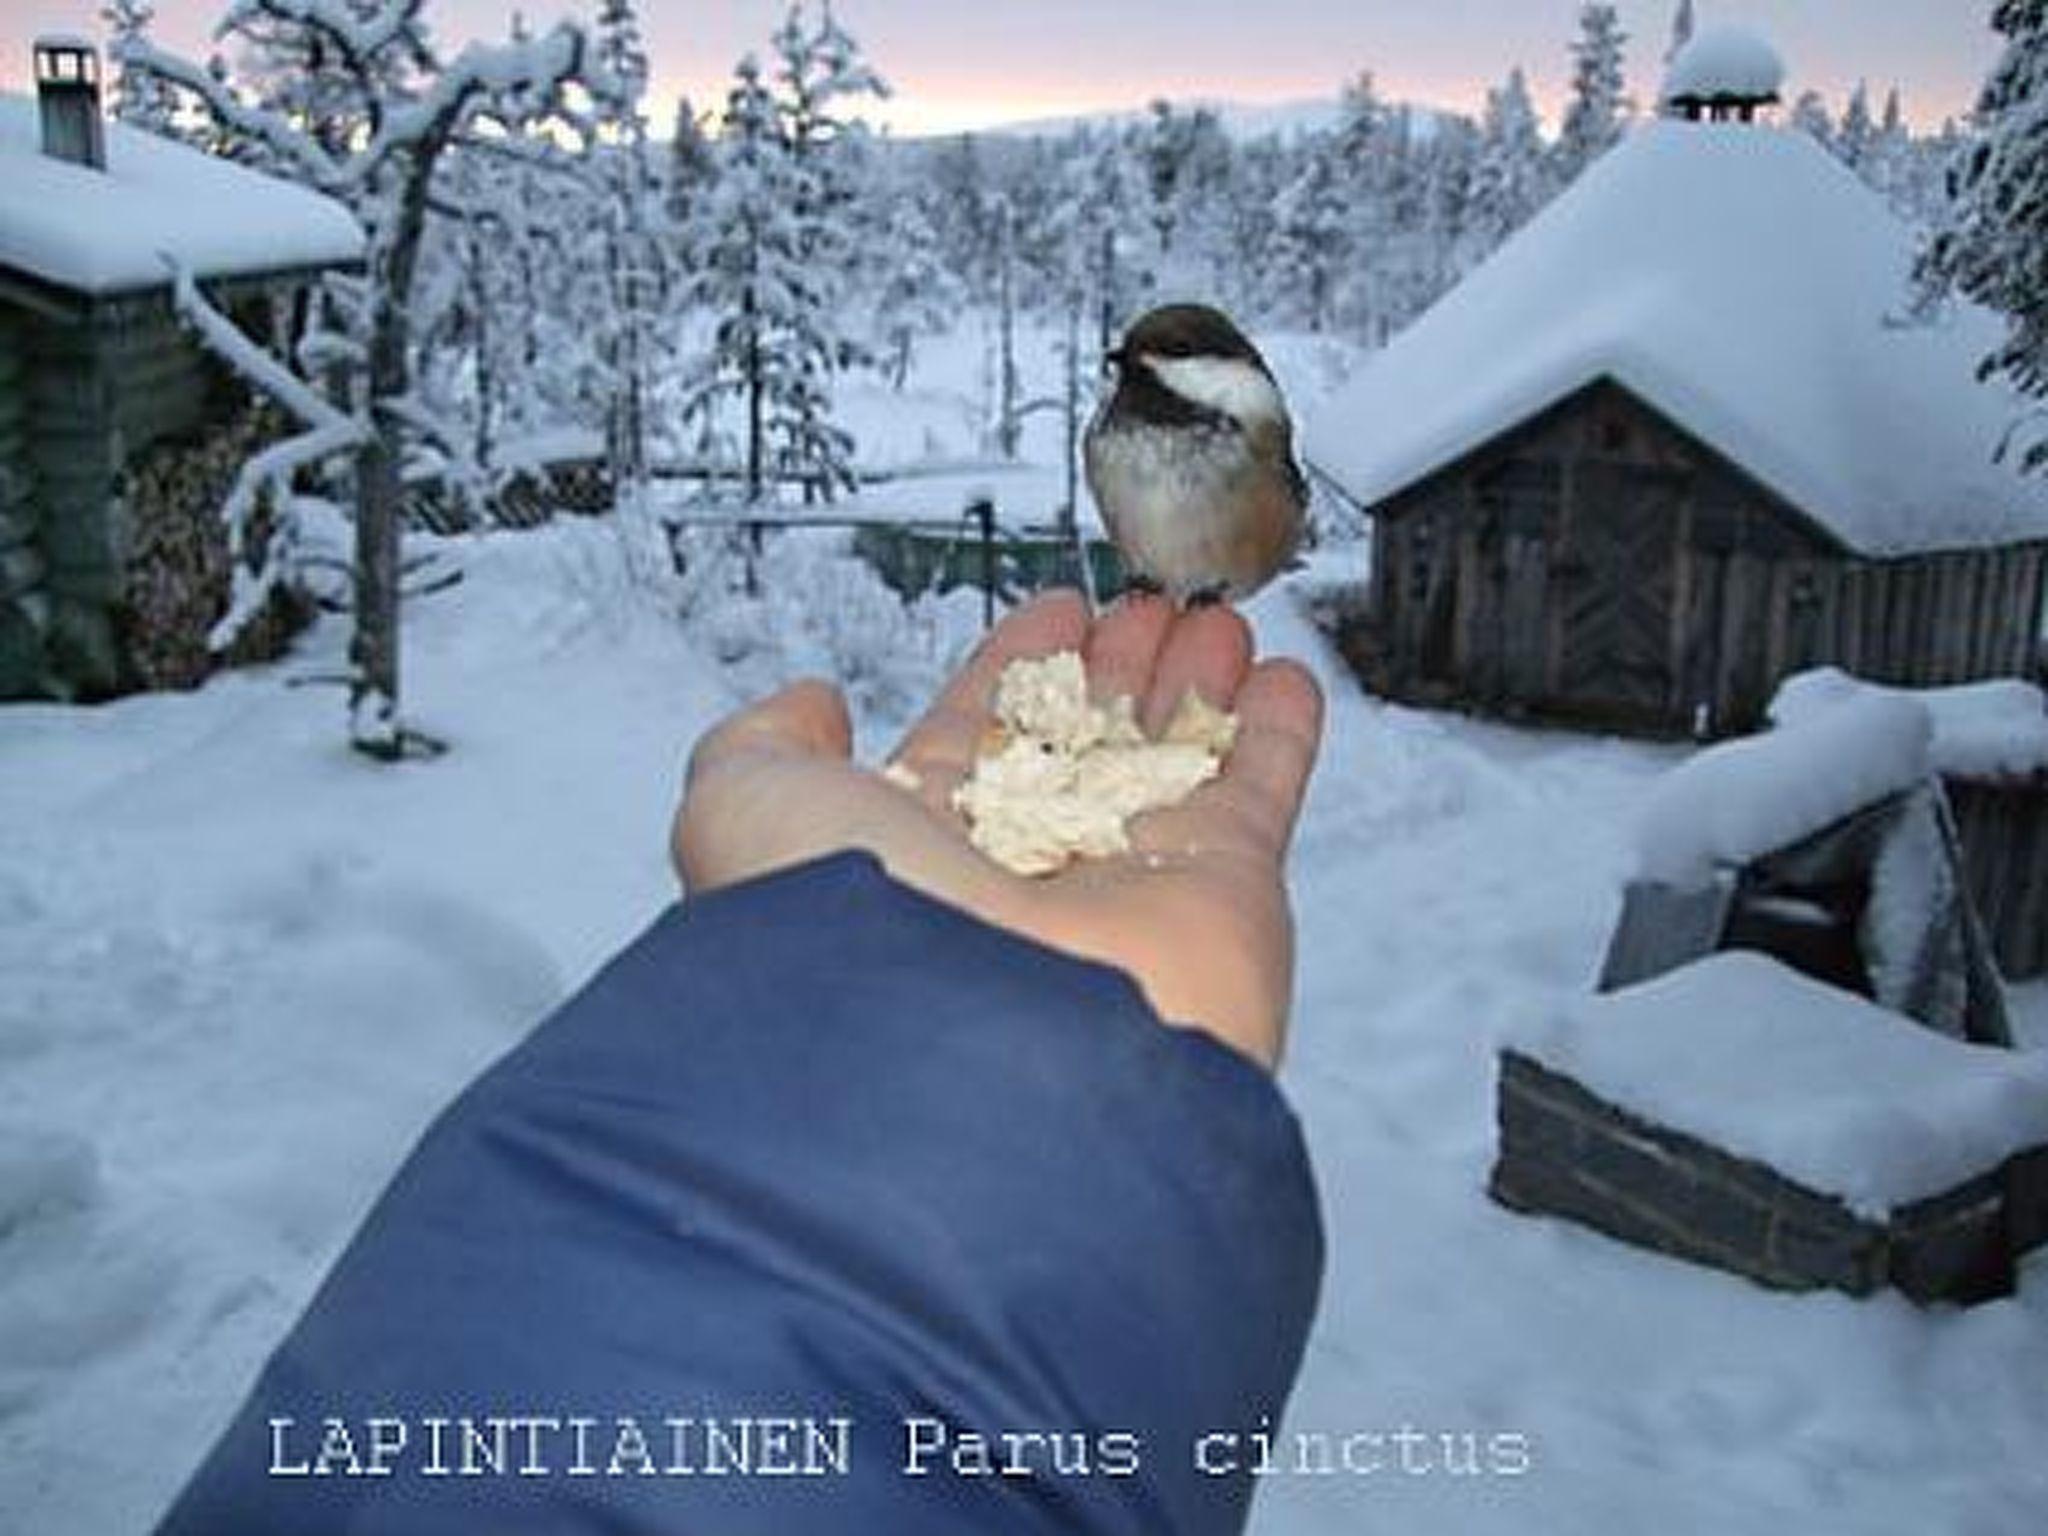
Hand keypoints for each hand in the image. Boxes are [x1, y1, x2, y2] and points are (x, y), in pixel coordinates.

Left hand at [673, 590, 1323, 1067]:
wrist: (981, 1057)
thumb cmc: (852, 944)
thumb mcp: (749, 812)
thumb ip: (764, 745)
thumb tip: (804, 708)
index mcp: (921, 848)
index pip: (978, 735)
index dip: (1013, 667)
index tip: (1049, 614)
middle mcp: (1027, 872)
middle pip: (1083, 741)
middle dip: (1114, 668)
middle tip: (1144, 607)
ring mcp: (1126, 886)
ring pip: (1172, 757)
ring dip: (1194, 683)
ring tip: (1212, 620)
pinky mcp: (1219, 897)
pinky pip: (1257, 791)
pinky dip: (1275, 732)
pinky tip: (1277, 682)